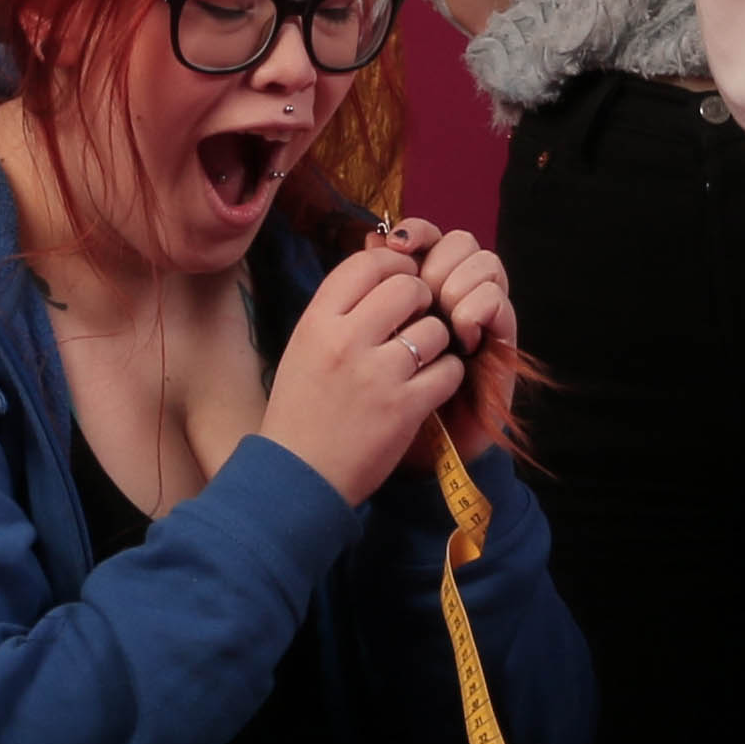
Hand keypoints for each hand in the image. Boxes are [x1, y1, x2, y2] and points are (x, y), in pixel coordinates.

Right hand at [262, 238, 467, 503]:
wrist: (296, 479)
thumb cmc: (301, 412)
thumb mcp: (304, 349)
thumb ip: (339, 312)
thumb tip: (384, 271)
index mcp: (316, 324)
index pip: (366, 264)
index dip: (393, 264)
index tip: (401, 278)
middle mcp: (345, 342)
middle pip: (407, 287)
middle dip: (422, 298)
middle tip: (419, 318)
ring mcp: (376, 375)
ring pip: (435, 328)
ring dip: (438, 341)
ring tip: (423, 358)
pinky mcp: (404, 408)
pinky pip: (448, 370)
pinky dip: (447, 376)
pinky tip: (430, 385)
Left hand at [382, 214, 518, 461]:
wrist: (408, 459)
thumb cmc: (377, 404)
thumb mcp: (360, 346)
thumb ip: (368, 295)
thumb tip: (370, 239)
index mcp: (420, 290)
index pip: (427, 236)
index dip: (417, 231)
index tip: (398, 247)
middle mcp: (454, 297)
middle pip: (460, 242)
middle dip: (437, 261)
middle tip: (421, 296)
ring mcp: (480, 319)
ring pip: (485, 264)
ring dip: (459, 283)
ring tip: (442, 316)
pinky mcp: (500, 343)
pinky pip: (497, 301)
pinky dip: (477, 309)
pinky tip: (462, 335)